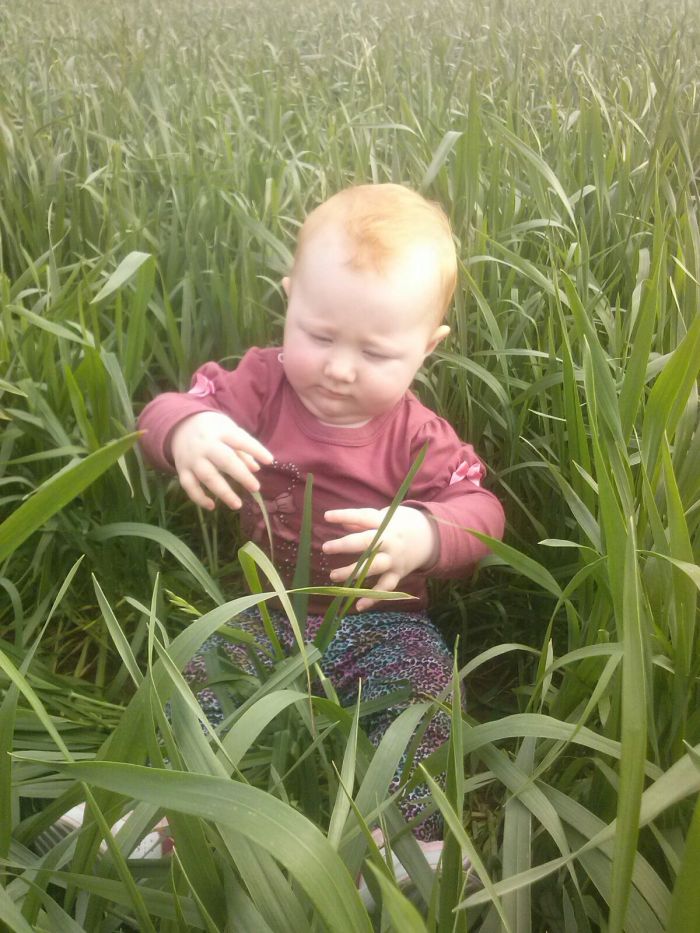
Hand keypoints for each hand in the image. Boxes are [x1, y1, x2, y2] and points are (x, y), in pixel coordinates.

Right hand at [169, 411, 272, 510]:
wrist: (181, 425)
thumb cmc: (214, 431)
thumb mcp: (229, 432)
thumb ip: (243, 450)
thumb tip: (256, 468)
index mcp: (220, 433)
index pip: (240, 440)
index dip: (255, 449)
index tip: (269, 461)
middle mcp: (206, 445)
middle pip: (224, 461)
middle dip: (241, 475)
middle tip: (256, 488)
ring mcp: (192, 458)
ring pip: (207, 476)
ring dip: (223, 492)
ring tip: (237, 505)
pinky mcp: (182, 469)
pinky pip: (189, 486)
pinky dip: (199, 498)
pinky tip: (212, 506)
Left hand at [322, 506, 438, 609]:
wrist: (428, 537)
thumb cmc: (397, 525)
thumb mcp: (383, 517)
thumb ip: (362, 521)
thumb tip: (339, 522)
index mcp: (384, 523)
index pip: (363, 517)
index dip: (345, 516)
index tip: (326, 516)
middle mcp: (389, 541)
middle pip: (367, 542)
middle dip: (346, 545)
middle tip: (326, 548)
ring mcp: (394, 559)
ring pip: (373, 566)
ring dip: (353, 572)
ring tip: (333, 576)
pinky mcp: (398, 574)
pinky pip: (385, 587)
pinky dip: (373, 598)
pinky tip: (358, 605)